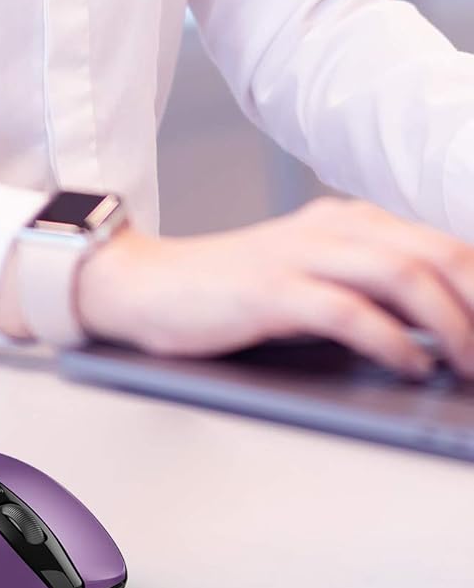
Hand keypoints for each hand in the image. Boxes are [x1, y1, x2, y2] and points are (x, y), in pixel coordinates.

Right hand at [74, 197, 473, 378]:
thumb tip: (441, 334)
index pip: (442, 244)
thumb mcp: (310, 277)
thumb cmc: (230, 293)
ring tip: (468, 366)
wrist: (145, 284)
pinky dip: (391, 342)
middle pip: (438, 252)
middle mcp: (331, 228)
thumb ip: (368, 290)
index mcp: (348, 221)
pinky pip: (349, 311)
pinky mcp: (271, 290)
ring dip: (451, 325)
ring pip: (404, 275)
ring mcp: (300, 256)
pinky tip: (409, 366)